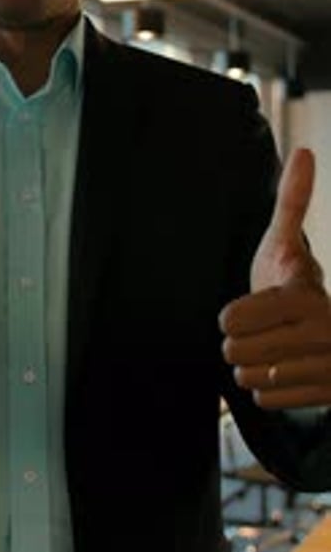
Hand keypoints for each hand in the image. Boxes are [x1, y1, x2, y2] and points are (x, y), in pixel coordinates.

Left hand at [219, 148, 330, 408]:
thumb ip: (293, 202)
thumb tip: (305, 152)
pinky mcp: (326, 396)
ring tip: (270, 351)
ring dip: (250, 367)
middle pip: (236, 352)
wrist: (327, 333)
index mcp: (306, 296)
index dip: (231, 316)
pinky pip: (266, 399)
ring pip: (249, 379)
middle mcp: (324, 335)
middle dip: (238, 343)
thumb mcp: (287, 243)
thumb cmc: (295, 283)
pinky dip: (265, 390)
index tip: (247, 310)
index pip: (232, 319)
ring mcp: (329, 369)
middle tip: (258, 333)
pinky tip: (280, 371)